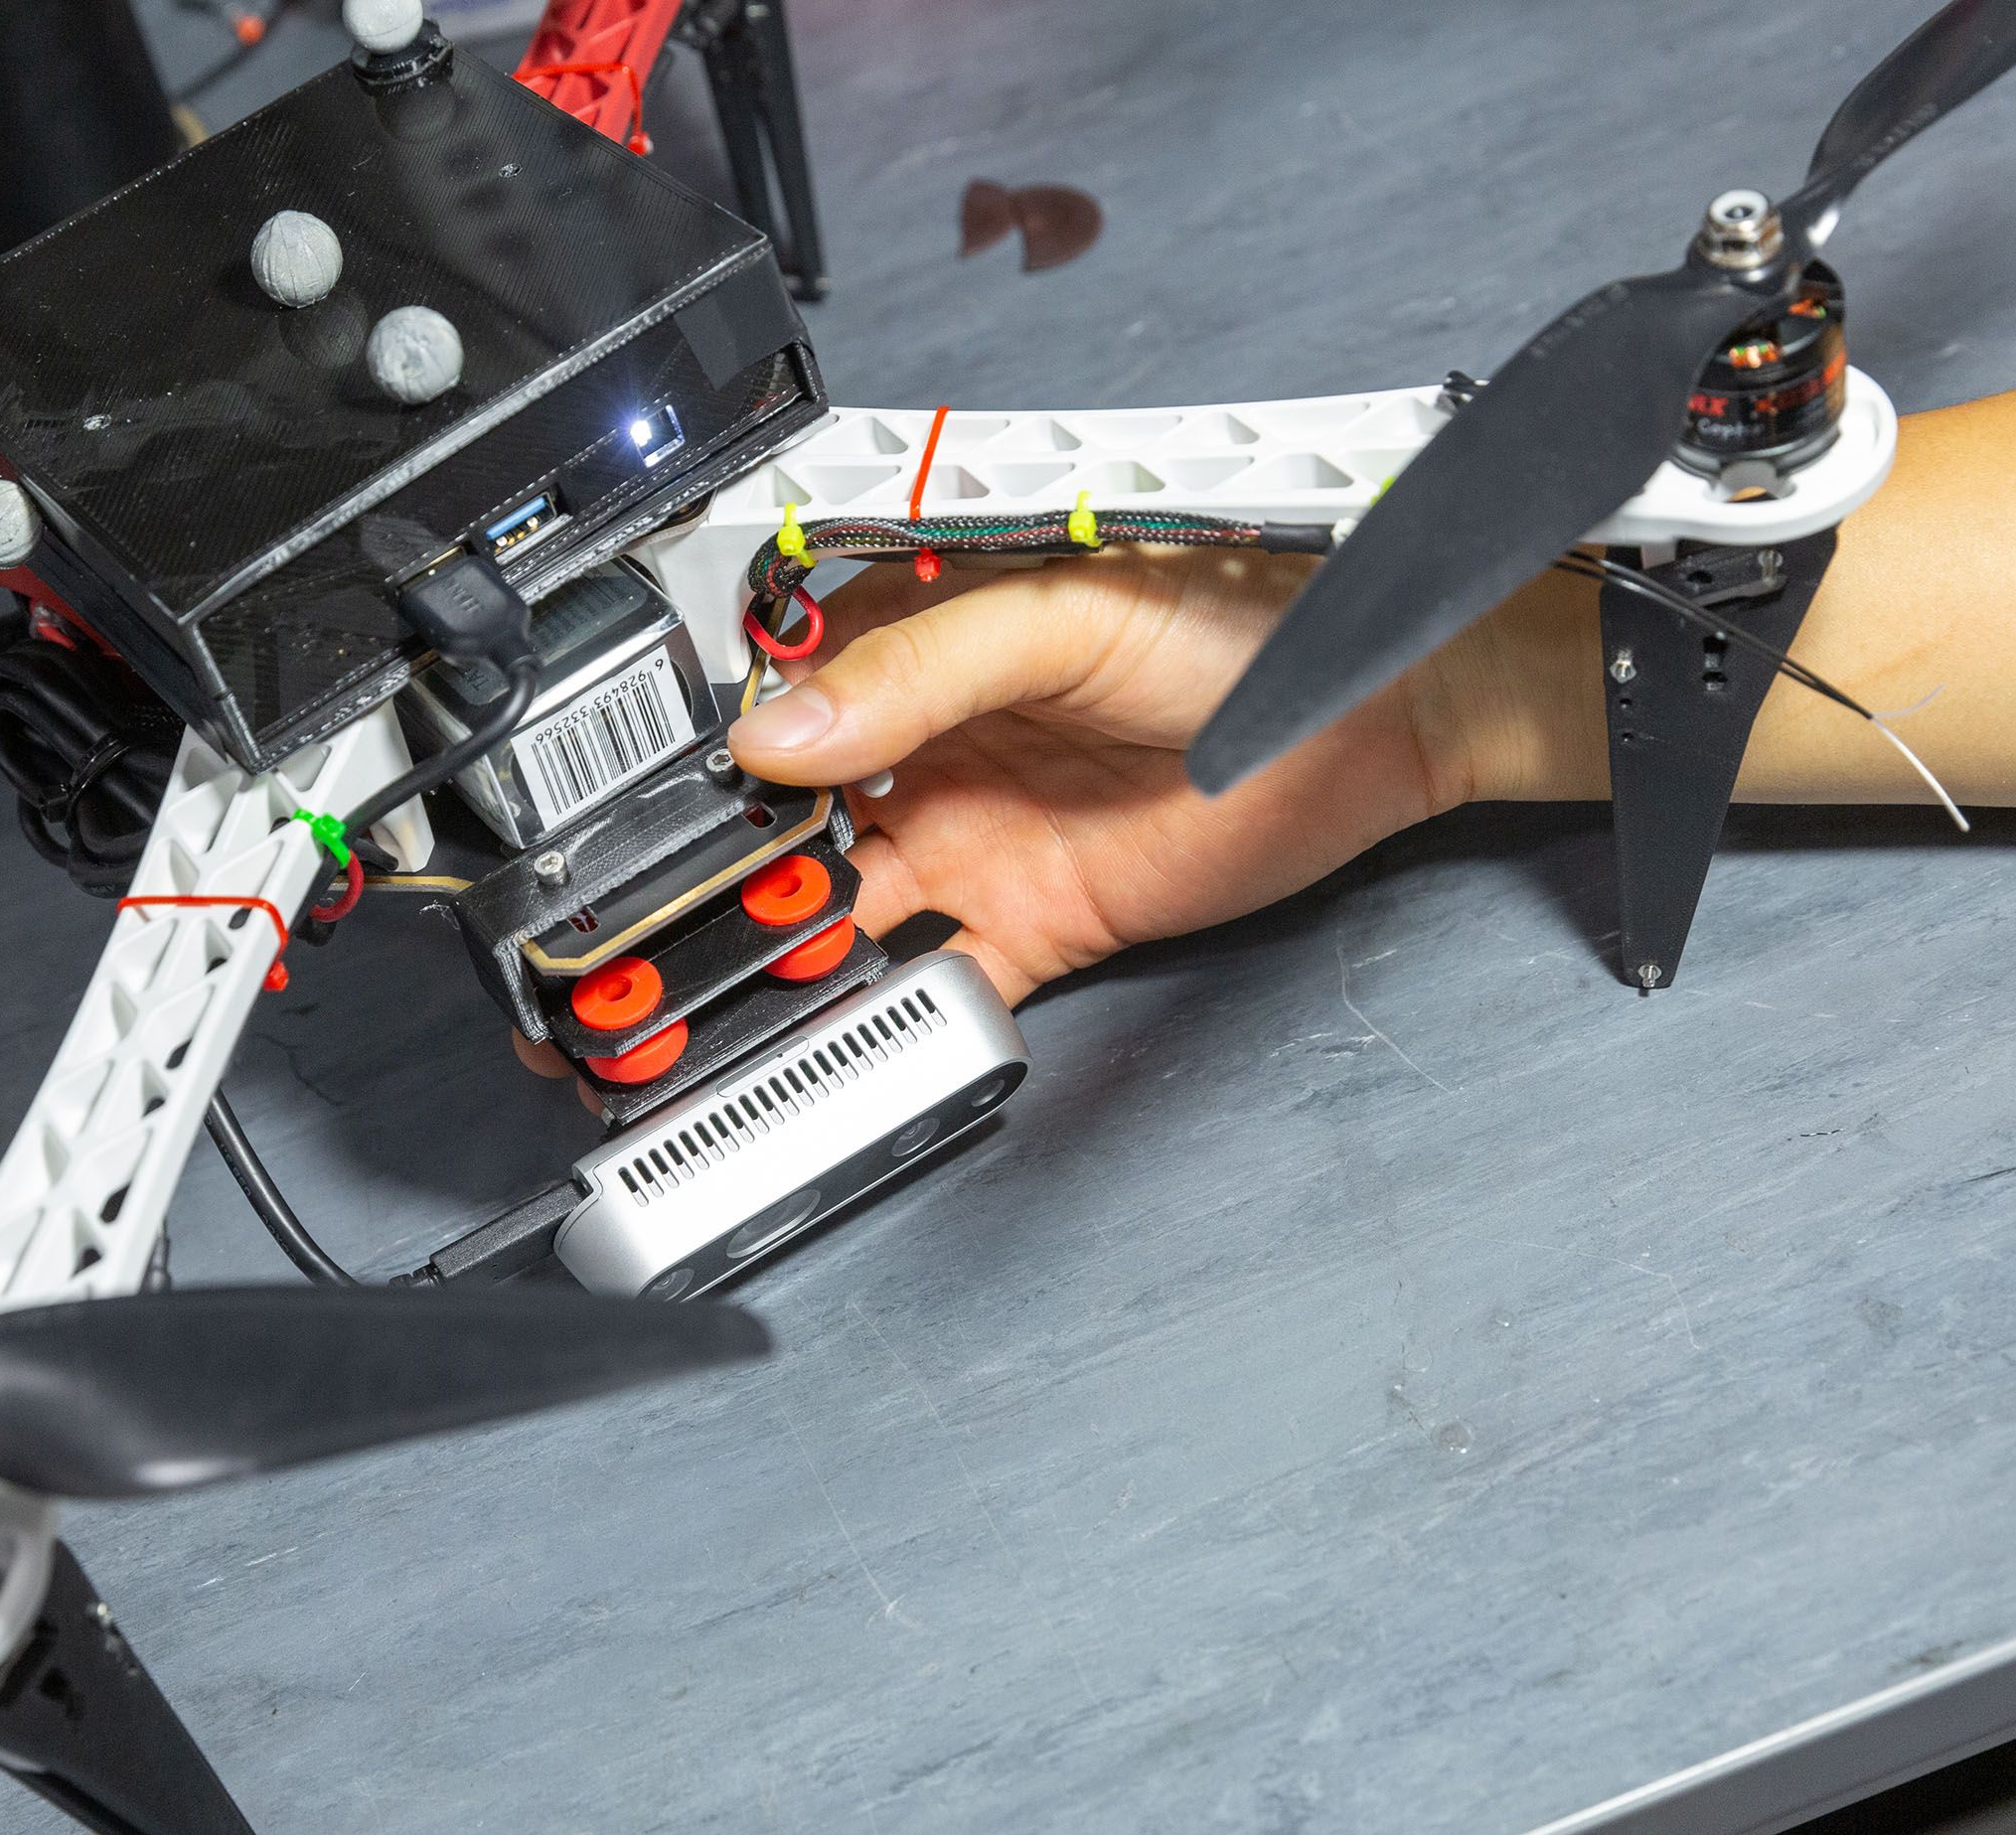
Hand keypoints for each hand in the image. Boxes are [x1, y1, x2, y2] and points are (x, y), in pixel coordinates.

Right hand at [715, 546, 1594, 1002]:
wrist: (1382, 716)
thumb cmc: (1250, 618)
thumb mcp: (1066, 613)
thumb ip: (922, 670)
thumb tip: (782, 728)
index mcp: (913, 641)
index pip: (769, 695)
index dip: (699, 749)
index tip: (634, 804)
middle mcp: (923, 744)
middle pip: (780, 819)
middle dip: (705, 870)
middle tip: (632, 927)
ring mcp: (970, 838)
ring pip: (832, 911)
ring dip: (766, 954)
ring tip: (697, 997)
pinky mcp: (1029, 925)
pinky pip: (933, 984)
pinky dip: (877, 1020)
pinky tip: (822, 1040)